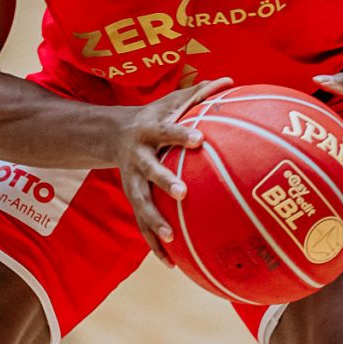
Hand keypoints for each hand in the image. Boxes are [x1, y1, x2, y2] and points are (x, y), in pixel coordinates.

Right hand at [115, 79, 234, 260]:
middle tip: (183, 193)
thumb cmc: (155, 115)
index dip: (180, 134)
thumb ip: (199, 93)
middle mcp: (138, 156)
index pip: (167, 130)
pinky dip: (155, 244)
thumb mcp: (171, 101)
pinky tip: (171, 263)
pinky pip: (142, 224)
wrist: (112, 133)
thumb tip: (230, 80)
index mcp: (150, 130)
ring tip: (171, 238)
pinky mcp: (132, 198)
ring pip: (141, 203)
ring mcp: (132, 180)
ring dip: (153, 221)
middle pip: (149, 170)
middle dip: (163, 181)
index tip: (199, 139)